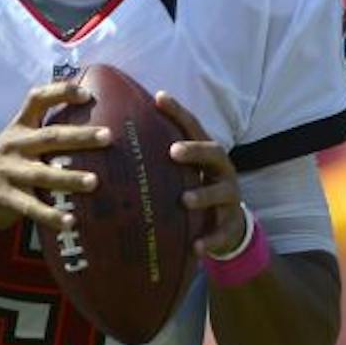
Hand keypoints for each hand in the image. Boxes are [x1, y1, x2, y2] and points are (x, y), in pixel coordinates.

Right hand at [0, 81, 109, 235]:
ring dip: (69, 178)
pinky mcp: (5, 198)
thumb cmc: (7, 163)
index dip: (61, 93)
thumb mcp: (17, 140)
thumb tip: (91, 128)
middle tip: (107, 136)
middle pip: (50, 137)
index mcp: (19, 127)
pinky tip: (70, 222)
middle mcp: (14, 145)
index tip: (88, 95)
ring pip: (43, 174)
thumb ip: (43, 133)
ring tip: (94, 182)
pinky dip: (51, 216)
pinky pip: (31, 207)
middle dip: (80, 137)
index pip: (38, 99)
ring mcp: (9, 171)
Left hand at [156, 90, 244, 258]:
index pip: (194, 127)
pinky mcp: (230, 225)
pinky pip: (221, 233)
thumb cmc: (194, 189)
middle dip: (196, 150)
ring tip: (184, 199)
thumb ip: (160, 154)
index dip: (178, 112)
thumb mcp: (182, 171)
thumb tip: (115, 132)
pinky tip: (196, 246)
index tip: (159, 98)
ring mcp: (229, 198)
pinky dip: (209, 239)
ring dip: (203, 194)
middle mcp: (221, 171)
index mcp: (206, 154)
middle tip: (173, 151)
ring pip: (221, 192)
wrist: (227, 226)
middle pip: (214, 153)